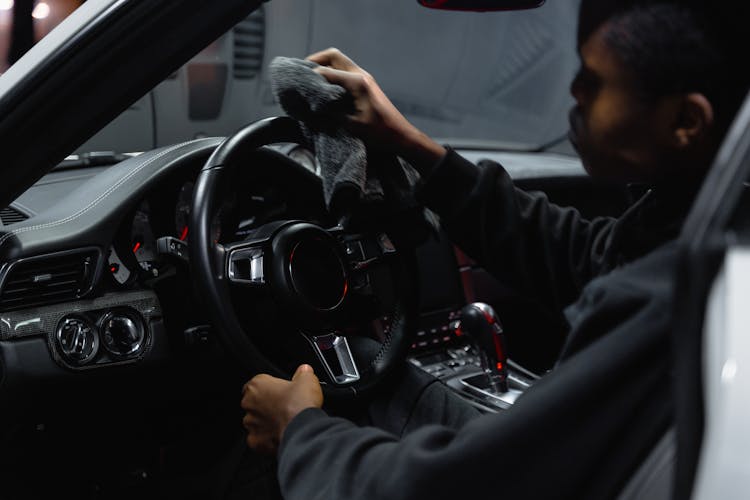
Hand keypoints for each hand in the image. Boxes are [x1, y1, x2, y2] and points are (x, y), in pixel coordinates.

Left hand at [241, 364, 323, 454]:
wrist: (302, 430)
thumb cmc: (300, 405)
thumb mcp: (307, 380)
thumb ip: (303, 373)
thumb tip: (304, 371)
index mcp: (257, 385)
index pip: (257, 384)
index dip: (269, 388)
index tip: (280, 392)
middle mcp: (249, 404)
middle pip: (254, 403)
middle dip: (266, 406)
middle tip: (284, 407)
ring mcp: (250, 424)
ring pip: (255, 422)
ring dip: (266, 423)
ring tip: (284, 423)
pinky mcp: (254, 441)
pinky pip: (258, 439)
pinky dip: (267, 439)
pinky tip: (280, 436)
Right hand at [307, 48, 445, 172]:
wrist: (401, 136)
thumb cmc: (380, 133)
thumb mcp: (352, 126)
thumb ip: (330, 113)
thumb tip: (312, 106)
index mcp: (357, 82)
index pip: (326, 71)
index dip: (309, 76)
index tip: (297, 85)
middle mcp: (361, 75)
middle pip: (333, 56)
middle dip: (315, 61)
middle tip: (301, 73)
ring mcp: (364, 78)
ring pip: (339, 61)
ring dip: (324, 66)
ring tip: (310, 80)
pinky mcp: (366, 84)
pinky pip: (345, 71)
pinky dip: (332, 73)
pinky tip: (324, 88)